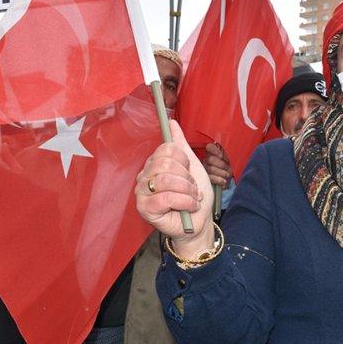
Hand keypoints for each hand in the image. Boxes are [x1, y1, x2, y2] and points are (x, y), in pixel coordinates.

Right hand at [135, 120, 214, 258]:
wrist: (200, 221)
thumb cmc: (195, 195)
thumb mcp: (192, 166)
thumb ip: (180, 145)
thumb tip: (172, 122)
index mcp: (154, 164)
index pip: (166, 149)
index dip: (184, 160)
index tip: (189, 173)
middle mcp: (144, 176)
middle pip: (166, 163)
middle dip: (187, 178)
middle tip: (192, 189)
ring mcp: (142, 193)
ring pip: (166, 180)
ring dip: (188, 191)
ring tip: (193, 198)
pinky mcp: (145, 209)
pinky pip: (166, 198)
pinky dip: (185, 202)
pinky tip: (190, 207)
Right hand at [202, 142, 232, 188]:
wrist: (226, 180)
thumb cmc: (226, 168)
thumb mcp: (227, 161)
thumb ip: (225, 156)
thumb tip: (221, 154)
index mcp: (212, 153)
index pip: (210, 147)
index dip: (214, 150)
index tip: (221, 156)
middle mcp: (205, 160)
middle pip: (210, 159)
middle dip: (221, 164)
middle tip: (228, 168)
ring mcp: (204, 169)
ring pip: (210, 169)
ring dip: (221, 172)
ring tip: (227, 175)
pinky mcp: (204, 178)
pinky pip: (210, 178)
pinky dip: (218, 180)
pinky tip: (224, 181)